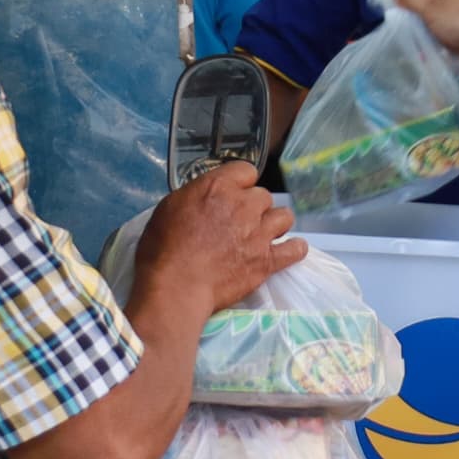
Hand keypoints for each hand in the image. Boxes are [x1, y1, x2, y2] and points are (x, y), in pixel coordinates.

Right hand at [129, 162, 304, 315]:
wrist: (176, 287)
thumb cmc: (162, 249)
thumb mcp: (168, 208)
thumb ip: (194, 198)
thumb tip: (205, 200)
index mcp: (218, 187)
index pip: (246, 171)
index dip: (240, 183)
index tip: (231, 196)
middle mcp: (244, 205)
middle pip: (264, 196)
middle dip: (253, 207)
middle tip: (239, 223)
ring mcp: (259, 233)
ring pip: (284, 217)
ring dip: (274, 224)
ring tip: (262, 235)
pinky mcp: (268, 260)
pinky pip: (295, 249)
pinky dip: (294, 249)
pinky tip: (288, 250)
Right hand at [395, 0, 458, 64]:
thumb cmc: (458, 21)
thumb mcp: (431, 9)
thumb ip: (410, 1)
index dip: (400, 7)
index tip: (392, 21)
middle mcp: (442, 1)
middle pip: (416, 12)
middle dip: (408, 25)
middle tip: (398, 37)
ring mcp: (447, 20)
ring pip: (423, 28)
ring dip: (418, 37)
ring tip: (407, 48)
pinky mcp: (450, 36)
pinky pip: (433, 39)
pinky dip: (428, 45)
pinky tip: (420, 54)